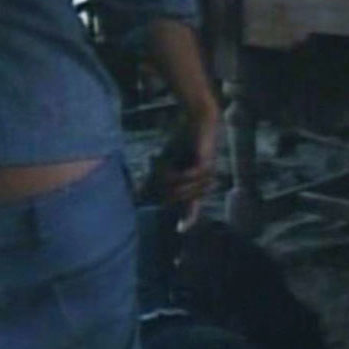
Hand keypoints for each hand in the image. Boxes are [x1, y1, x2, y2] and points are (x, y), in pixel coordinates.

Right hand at [160, 109, 220, 230]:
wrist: (199, 118)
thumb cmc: (185, 139)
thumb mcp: (170, 160)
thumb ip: (161, 175)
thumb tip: (140, 190)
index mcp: (197, 183)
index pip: (193, 205)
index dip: (188, 218)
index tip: (180, 230)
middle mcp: (205, 182)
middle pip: (185, 199)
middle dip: (168, 192)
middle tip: (156, 178)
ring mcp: (208, 174)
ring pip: (188, 189)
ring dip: (172, 182)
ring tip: (160, 171)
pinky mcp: (206, 163)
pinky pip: (192, 176)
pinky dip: (180, 175)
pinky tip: (169, 169)